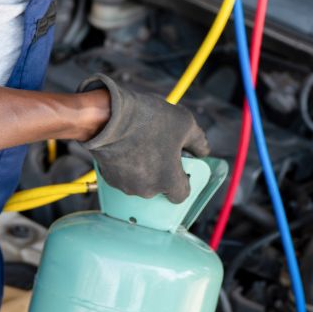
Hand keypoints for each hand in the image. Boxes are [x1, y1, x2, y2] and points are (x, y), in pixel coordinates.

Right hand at [79, 73, 209, 202]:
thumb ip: (198, 142)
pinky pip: (124, 177)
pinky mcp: (109, 178)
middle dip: (162, 171)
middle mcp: (147, 189)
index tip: (181, 167)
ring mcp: (126, 186)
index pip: (181, 195)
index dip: (183, 180)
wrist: (109, 117)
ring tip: (143, 144)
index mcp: (168, 180)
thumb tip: (203, 151)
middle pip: (160, 187)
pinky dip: (127, 166)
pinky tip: (128, 147)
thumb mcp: (185, 123)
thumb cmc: (147, 120)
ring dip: (144, 169)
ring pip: (141, 182)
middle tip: (161, 149)